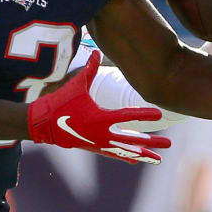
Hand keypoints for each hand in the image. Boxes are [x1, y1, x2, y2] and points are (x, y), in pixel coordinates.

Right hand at [28, 52, 171, 163]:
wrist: (43, 124)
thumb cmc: (60, 103)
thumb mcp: (76, 85)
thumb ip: (88, 69)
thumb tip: (96, 52)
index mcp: (100, 118)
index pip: (128, 116)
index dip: (144, 115)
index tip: (159, 115)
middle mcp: (102, 134)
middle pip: (132, 140)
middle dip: (151, 143)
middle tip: (168, 145)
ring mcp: (98, 143)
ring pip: (125, 151)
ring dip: (142, 154)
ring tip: (158, 158)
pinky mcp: (94, 147)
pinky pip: (114, 153)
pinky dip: (126, 156)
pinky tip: (137, 160)